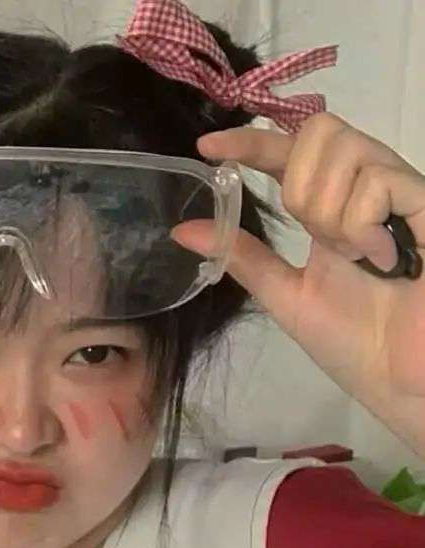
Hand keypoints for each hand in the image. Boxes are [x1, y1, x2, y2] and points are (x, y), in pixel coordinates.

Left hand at [171, 112, 424, 452]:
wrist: (397, 376)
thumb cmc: (351, 340)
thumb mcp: (283, 293)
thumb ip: (241, 256)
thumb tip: (182, 229)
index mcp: (330, 208)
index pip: (286, 153)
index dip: (249, 141)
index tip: (207, 150)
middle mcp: (366, 188)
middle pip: (317, 133)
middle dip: (298, 187)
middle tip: (315, 239)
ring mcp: (401, 191)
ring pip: (344, 150)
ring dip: (330, 212)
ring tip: (354, 256)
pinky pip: (377, 182)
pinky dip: (361, 225)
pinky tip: (381, 258)